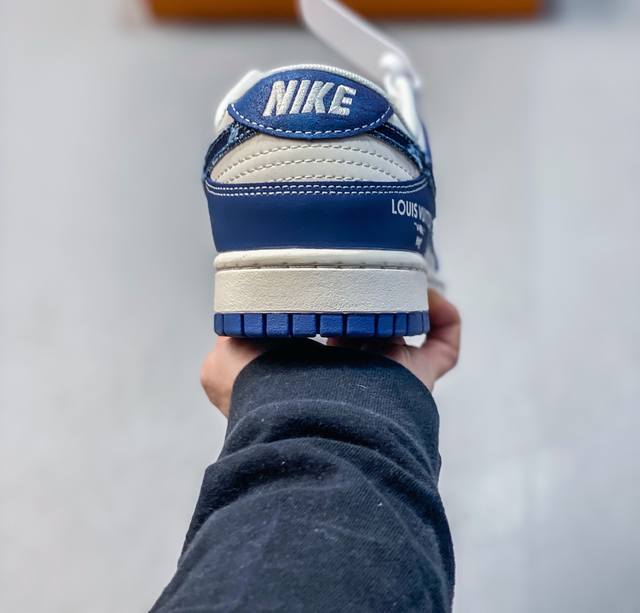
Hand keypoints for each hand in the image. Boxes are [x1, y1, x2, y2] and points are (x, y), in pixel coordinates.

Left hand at [200, 289, 460, 415]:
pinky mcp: (418, 376)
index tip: (326, 271)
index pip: (320, 329)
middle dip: (369, 293)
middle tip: (366, 263)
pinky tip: (426, 292)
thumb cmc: (265, 391)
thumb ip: (232, 333)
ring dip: (405, 296)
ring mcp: (387, 375)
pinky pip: (443, 343)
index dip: (326, 299)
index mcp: (307, 368)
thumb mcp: (223, 362)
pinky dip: (443, 315)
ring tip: (395, 267)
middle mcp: (348, 372)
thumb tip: (241, 314)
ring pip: (404, 328)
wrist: (306, 422)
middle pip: (368, 324)